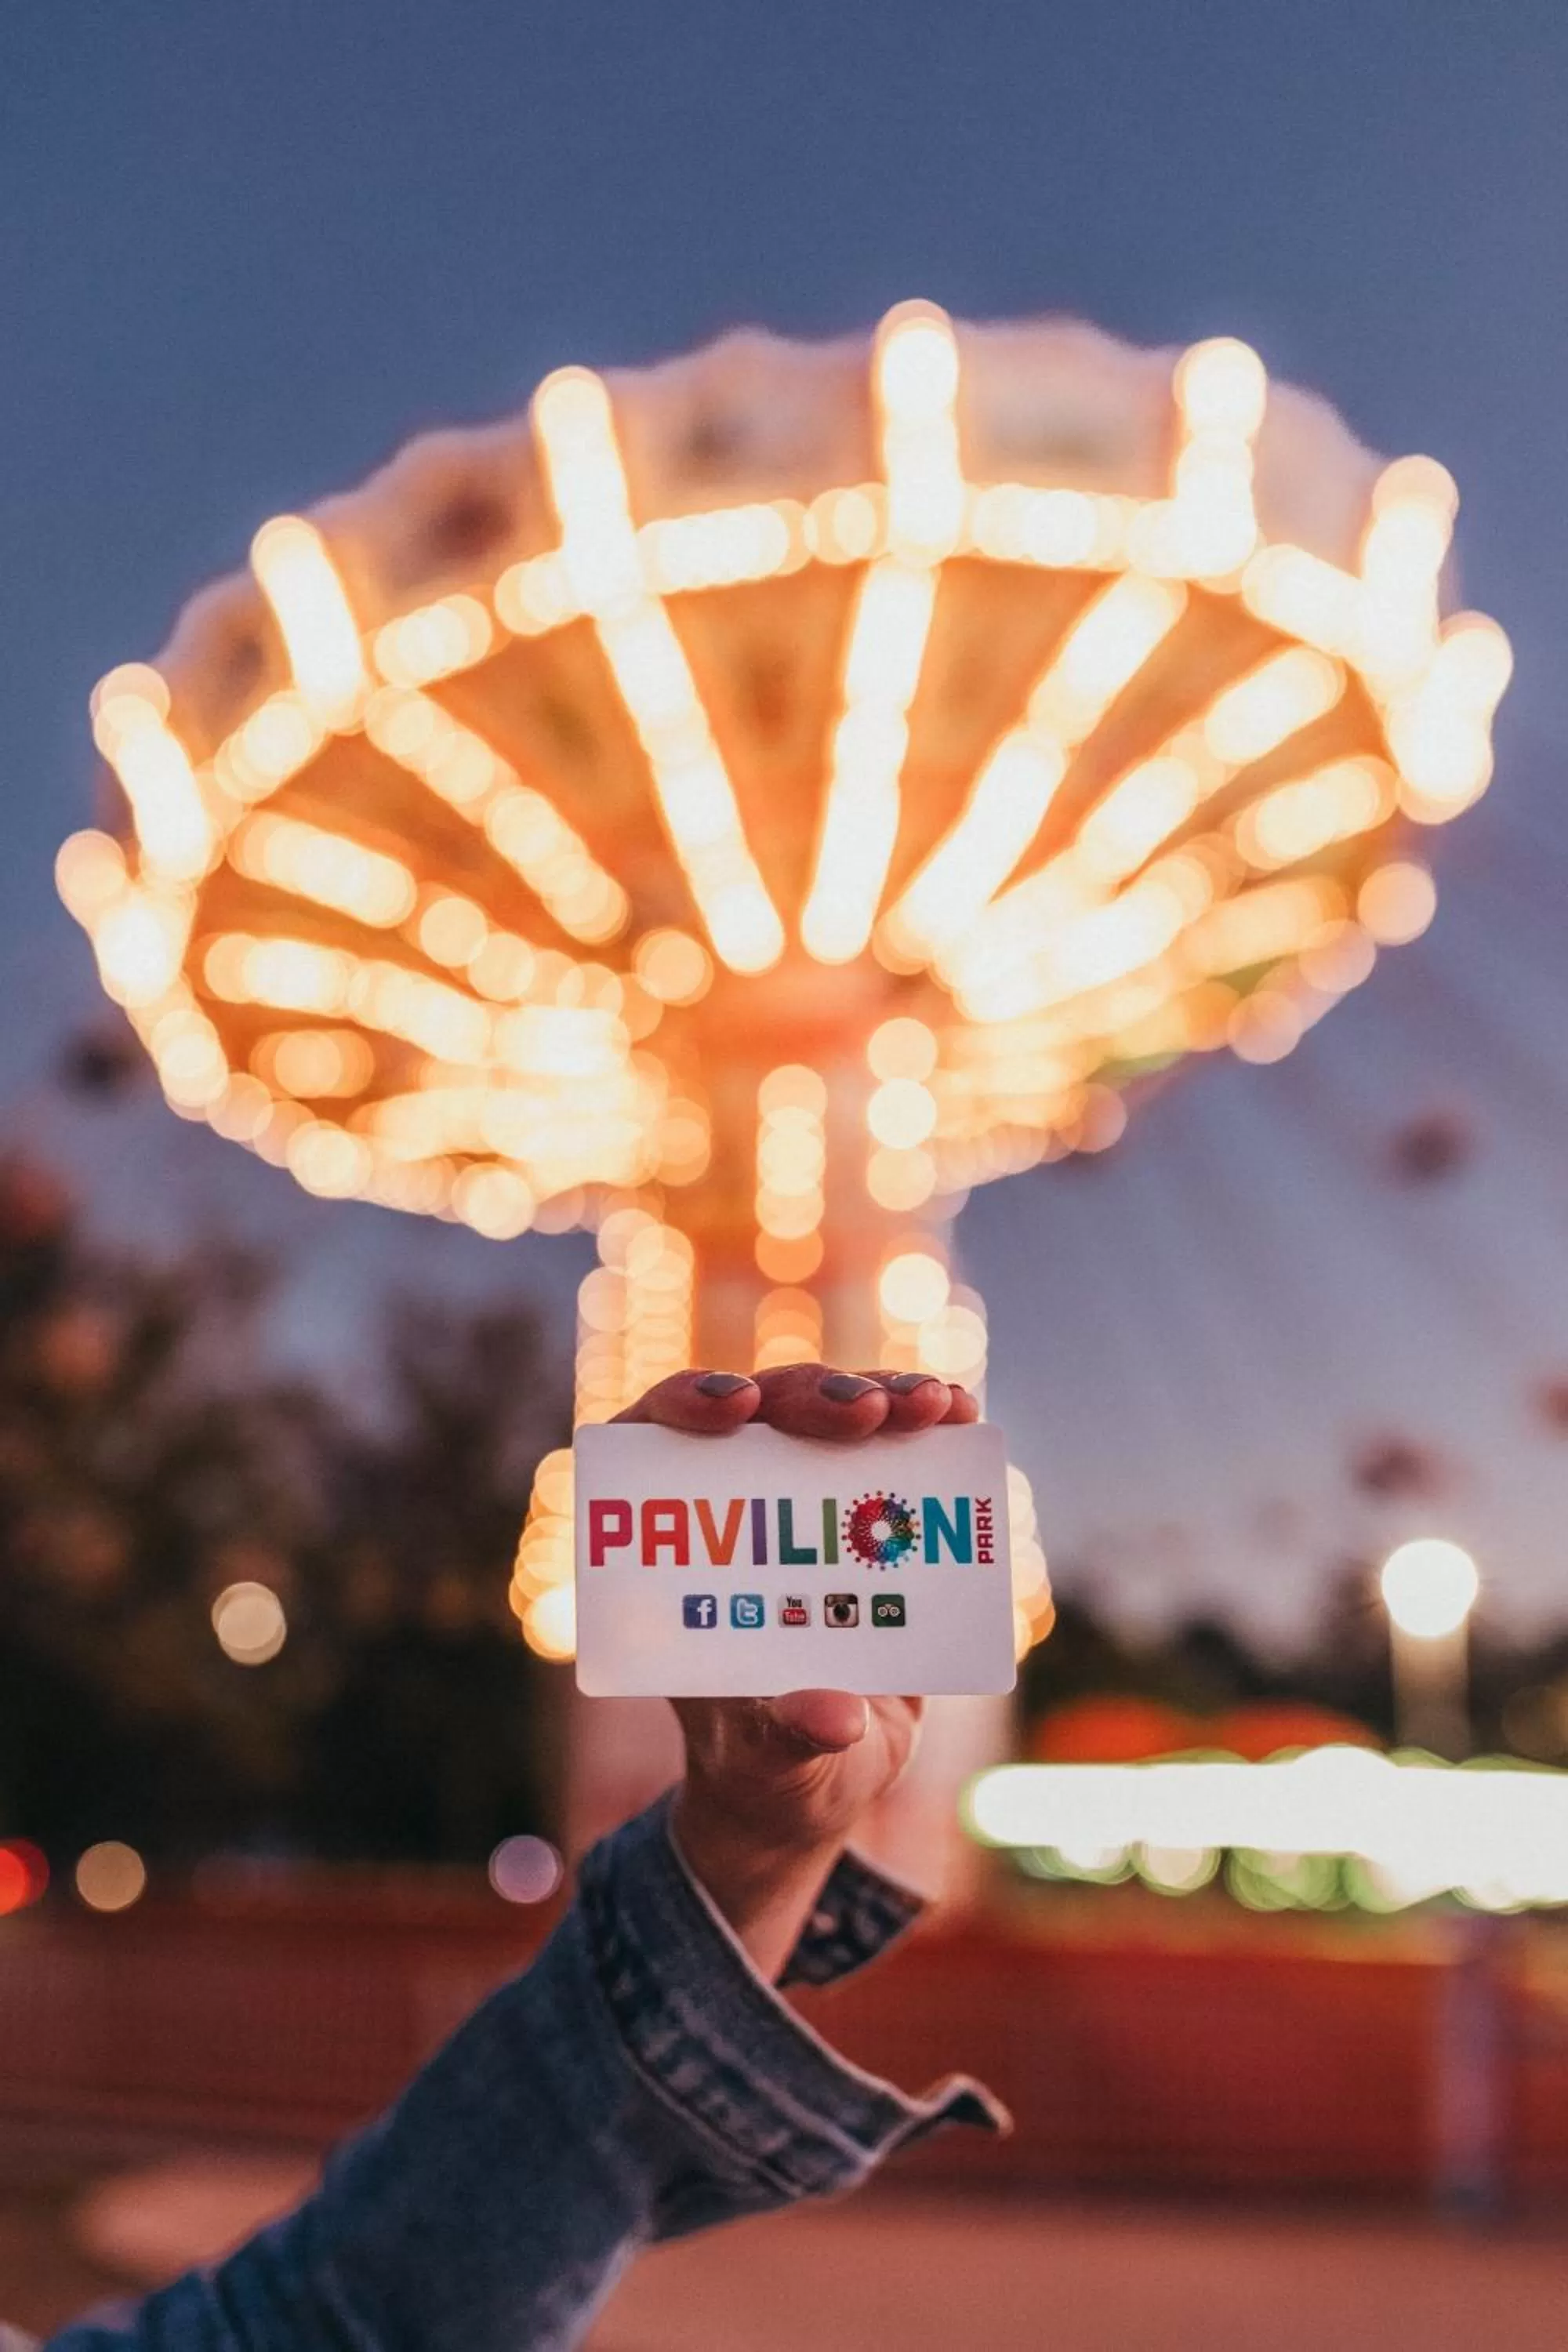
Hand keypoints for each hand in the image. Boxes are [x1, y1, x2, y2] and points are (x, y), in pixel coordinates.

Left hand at [613, 1362, 977, 1976]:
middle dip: (810, 1396)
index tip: (737, 1407)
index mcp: (670, 1556)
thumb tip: (833, 1716)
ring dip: (878, 1396)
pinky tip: (961, 1411)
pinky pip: (888, 1450)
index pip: (651, 1443)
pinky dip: (924, 1424)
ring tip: (935, 1404)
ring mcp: (798, 1506)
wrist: (813, 1783)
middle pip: (755, 1413)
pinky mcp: (860, 1519)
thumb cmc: (765, 1771)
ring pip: (824, 1416)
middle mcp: (728, 1513)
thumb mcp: (771, 1762)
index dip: (685, 1403)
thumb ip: (791, 1736)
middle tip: (867, 1411)